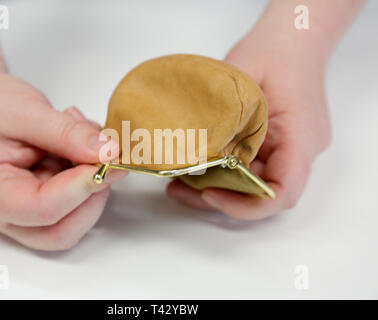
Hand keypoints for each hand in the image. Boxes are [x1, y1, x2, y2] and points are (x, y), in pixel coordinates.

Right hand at [0, 55, 124, 249]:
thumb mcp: (24, 111)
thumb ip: (66, 133)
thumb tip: (108, 153)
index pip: (41, 210)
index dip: (80, 188)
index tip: (107, 159)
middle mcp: (6, 213)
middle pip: (61, 232)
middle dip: (92, 197)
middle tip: (106, 157)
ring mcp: (26, 210)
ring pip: (75, 218)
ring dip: (93, 180)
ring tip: (82, 134)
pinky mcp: (45, 199)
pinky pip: (78, 199)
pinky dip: (89, 170)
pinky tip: (78, 139)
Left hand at [167, 29, 331, 219]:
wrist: (293, 40)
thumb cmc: (274, 50)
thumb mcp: (243, 77)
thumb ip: (223, 115)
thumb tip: (193, 150)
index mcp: (301, 135)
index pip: (283, 191)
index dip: (246, 205)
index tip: (209, 193)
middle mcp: (299, 151)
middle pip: (263, 194)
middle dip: (221, 199)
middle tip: (180, 191)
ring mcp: (288, 150)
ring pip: (253, 185)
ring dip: (217, 187)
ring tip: (178, 183)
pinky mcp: (275, 147)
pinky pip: (249, 169)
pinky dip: (223, 172)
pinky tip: (194, 165)